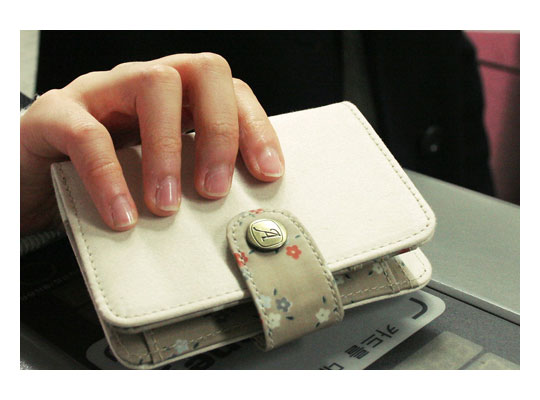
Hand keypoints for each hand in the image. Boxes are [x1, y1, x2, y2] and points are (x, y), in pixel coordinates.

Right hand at [20, 53, 284, 233]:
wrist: (32, 183)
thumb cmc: (102, 180)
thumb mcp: (157, 180)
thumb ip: (192, 184)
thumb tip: (238, 216)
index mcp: (177, 99)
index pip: (231, 91)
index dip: (255, 128)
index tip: (268, 174)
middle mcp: (143, 85)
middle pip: (202, 71)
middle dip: (219, 131)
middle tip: (214, 190)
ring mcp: (101, 92)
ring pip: (153, 83)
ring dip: (168, 149)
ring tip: (167, 205)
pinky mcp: (57, 114)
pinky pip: (88, 133)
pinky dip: (111, 177)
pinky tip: (123, 216)